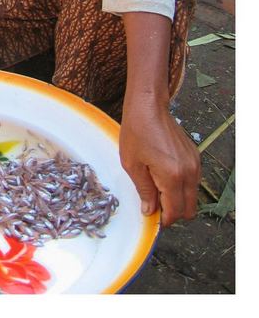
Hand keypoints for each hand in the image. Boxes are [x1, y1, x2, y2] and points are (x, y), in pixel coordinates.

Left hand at [119, 98, 200, 226]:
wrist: (148, 106)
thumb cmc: (136, 132)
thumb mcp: (132, 164)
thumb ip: (144, 191)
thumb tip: (150, 211)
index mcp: (172, 176)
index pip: (175, 212)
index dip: (163, 219)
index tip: (152, 217)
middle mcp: (189, 172)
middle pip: (189, 209)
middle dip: (173, 212)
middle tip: (154, 204)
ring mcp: (194, 164)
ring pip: (192, 196)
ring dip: (178, 199)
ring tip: (157, 187)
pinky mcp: (194, 156)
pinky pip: (193, 181)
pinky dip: (181, 186)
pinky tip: (164, 175)